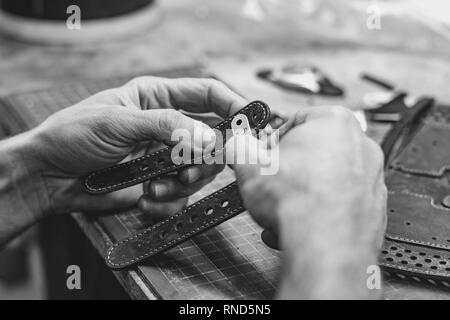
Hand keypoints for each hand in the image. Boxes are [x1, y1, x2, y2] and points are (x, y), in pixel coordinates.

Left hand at [8, 77, 246, 222]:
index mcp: (159, 98)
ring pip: (201, 171)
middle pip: (213, 138)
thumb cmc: (74, 135)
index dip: (233, 105)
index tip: (251, 122)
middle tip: (192, 167)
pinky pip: (181, 197)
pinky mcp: (159, 184)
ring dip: (183, 183)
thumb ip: (166, 126)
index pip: (208, 95)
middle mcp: (168, 127)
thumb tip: (209, 138)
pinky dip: (166, 202)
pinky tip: (145, 198)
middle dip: (207, 157)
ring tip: (156, 187)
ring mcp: (165, 158)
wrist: (49, 176)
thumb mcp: (119, 121)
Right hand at [227, 106, 386, 298]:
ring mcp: (371, 177)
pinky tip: (300, 223)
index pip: (294, 122)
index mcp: (334, 121)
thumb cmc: (297, 200)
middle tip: (271, 183)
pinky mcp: (374, 207)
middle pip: (312, 152)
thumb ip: (240, 146)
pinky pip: (338, 203)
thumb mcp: (248, 163)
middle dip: (288, 170)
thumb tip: (238, 146)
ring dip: (301, 193)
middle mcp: (360, 145)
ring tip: (281, 209)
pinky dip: (319, 211)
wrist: (325, 244)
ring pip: (325, 180)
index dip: (271, 142)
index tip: (262, 157)